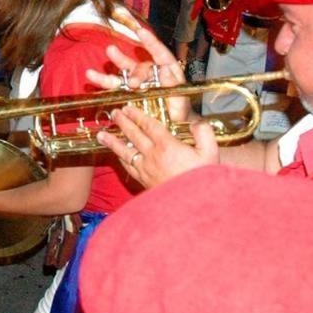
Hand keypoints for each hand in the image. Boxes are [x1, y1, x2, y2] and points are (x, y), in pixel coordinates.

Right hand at [85, 22, 190, 122]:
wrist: (171, 129)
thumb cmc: (180, 115)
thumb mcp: (181, 103)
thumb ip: (173, 87)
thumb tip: (166, 71)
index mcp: (168, 73)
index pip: (161, 55)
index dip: (151, 43)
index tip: (141, 32)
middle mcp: (152, 75)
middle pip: (141, 65)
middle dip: (133, 68)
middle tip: (131, 80)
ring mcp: (138, 84)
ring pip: (125, 71)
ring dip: (116, 62)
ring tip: (108, 52)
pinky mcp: (126, 94)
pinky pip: (114, 86)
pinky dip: (103, 81)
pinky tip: (92, 76)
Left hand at [96, 106, 217, 188]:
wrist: (194, 205)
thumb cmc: (203, 179)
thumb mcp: (211, 153)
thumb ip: (204, 133)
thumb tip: (197, 122)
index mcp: (167, 146)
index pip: (149, 125)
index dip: (137, 115)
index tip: (128, 107)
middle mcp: (152, 155)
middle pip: (133, 135)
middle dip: (123, 122)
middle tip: (115, 113)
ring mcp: (146, 169)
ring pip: (125, 151)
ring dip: (112, 141)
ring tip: (101, 134)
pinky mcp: (144, 181)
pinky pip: (127, 166)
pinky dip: (120, 158)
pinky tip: (116, 155)